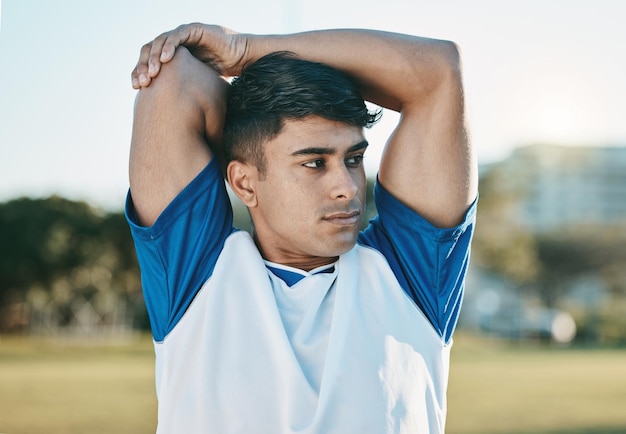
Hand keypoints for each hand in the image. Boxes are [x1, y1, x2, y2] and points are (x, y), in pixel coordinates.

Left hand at [131, 23, 246, 88]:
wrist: (239, 58)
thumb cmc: (220, 74)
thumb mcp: (196, 87)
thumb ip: (181, 96)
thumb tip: (173, 121)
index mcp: (170, 56)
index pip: (147, 62)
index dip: (139, 72)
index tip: (135, 87)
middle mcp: (173, 44)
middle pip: (148, 51)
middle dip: (142, 66)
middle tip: (141, 82)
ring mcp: (182, 35)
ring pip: (159, 42)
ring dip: (153, 58)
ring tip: (151, 73)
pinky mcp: (192, 30)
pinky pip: (176, 37)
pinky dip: (169, 47)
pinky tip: (165, 60)